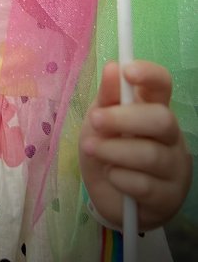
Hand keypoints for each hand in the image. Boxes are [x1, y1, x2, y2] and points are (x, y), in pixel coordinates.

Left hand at [79, 60, 191, 230]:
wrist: (109, 194)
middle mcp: (171, 136)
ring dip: (114, 151)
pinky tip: (111, 176)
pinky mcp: (169, 198)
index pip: (163, 85)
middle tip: (95, 120)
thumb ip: (107, 96)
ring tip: (92, 150)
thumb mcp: (100, 118)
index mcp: (154, 108)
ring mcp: (175, 168)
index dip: (150, 75)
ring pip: (151, 155)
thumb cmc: (107, 147)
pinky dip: (120, 178)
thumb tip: (112, 67)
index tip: (127, 72)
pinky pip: (145, 185)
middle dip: (124, 119)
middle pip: (162, 120)